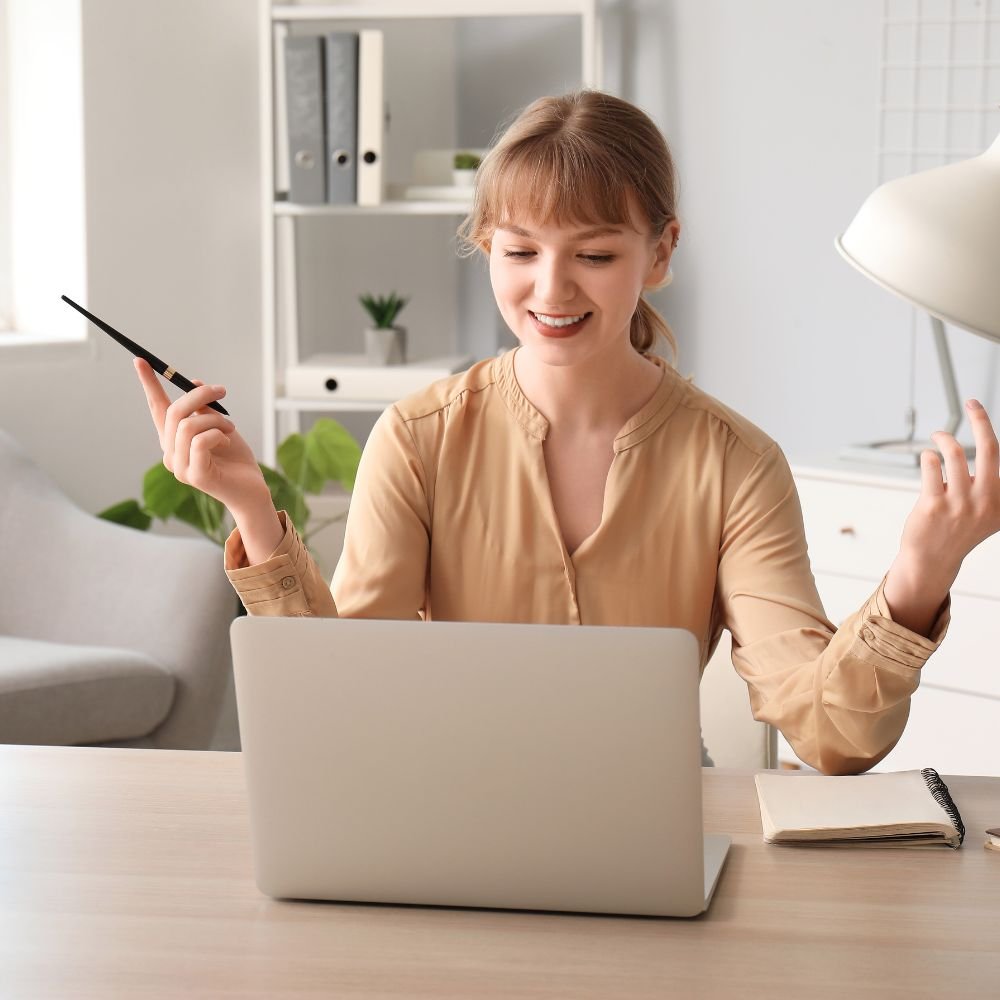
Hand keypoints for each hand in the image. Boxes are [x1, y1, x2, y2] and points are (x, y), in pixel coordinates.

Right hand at [133, 357, 268, 515]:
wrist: (252, 489)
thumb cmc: (236, 460)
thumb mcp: (221, 426)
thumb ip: (205, 409)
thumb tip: (194, 383)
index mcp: (174, 440)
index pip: (157, 408)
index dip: (149, 384)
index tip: (140, 360)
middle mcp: (171, 453)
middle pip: (173, 412)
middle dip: (199, 395)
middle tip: (222, 391)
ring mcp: (180, 467)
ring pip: (187, 425)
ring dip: (214, 419)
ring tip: (230, 427)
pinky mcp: (195, 476)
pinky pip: (200, 441)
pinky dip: (217, 434)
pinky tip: (226, 441)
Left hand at [898, 399, 999, 579]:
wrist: (933, 559)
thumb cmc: (960, 530)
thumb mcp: (992, 513)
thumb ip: (997, 489)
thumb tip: (992, 455)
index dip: (993, 433)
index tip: (983, 409)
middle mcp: (986, 501)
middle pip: (990, 448)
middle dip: (981, 419)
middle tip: (971, 403)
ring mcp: (960, 503)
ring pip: (955, 453)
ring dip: (945, 438)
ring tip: (940, 436)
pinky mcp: (933, 505)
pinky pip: (931, 466)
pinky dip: (929, 455)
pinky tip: (929, 457)